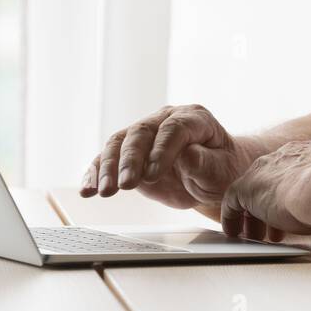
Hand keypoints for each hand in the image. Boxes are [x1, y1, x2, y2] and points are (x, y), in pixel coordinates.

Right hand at [80, 104, 259, 220]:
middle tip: (124, 185)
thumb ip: (205, 163)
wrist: (215, 175)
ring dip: (108, 168)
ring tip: (102, 191)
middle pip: (141, 134)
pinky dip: (96, 173)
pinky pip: (109, 159)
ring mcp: (146, 134)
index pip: (173, 129)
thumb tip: (186, 155)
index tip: (153, 175)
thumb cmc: (222, 169)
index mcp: (193, 118)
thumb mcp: (222, 170)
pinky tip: (88, 189)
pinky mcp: (131, 154)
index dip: (161, 150)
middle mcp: (165, 120)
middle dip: (129, 160)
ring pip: (119, 143)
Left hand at [220, 139, 310, 241]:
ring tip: (255, 234)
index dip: (294, 195)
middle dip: (273, 204)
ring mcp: (265, 169)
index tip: (295, 212)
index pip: (297, 172)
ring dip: (253, 214)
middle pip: (272, 180)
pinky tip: (234, 232)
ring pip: (252, 191)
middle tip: (274, 226)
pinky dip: (232, 218)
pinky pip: (233, 201)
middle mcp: (287, 155)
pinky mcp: (246, 186)